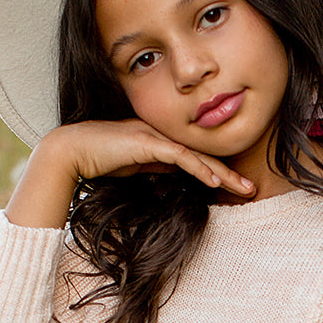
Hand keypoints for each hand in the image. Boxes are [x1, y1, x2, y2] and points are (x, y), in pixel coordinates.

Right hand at [43, 119, 253, 191]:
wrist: (71, 151)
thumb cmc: (98, 159)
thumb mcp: (136, 165)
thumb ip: (156, 164)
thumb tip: (177, 170)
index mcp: (161, 138)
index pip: (197, 155)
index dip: (219, 171)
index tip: (237, 187)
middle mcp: (163, 133)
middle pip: (204, 154)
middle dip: (230, 173)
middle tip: (252, 188)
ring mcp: (156, 135)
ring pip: (198, 155)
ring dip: (223, 173)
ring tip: (244, 188)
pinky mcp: (147, 142)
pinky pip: (180, 156)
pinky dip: (199, 168)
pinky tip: (214, 181)